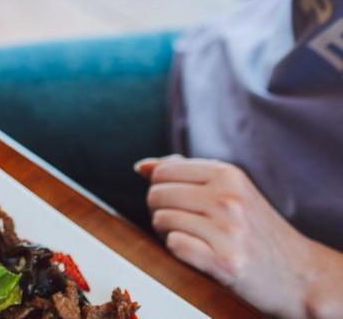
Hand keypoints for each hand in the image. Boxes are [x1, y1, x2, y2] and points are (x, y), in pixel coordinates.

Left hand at [137, 155, 342, 317]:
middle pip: (156, 195)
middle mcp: (229, 199)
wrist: (300, 274)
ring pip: (161, 220)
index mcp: (228, 175)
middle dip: (162, 211)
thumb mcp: (231, 191)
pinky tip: (201, 254)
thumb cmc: (256, 229)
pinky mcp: (225, 262)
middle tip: (187, 225)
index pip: (161, 172)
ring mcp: (228, 231)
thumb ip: (186, 174)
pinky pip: (174, 246)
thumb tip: (141, 167)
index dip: (161, 189)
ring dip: (169, 233)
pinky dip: (180, 251)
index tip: (179, 203)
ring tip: (197, 239)